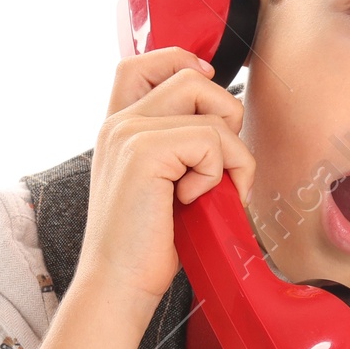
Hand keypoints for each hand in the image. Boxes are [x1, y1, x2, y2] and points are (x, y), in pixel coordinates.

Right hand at [77, 47, 256, 306]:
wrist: (119, 285)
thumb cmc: (147, 247)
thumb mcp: (166, 186)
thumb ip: (180, 148)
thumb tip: (226, 122)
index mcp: (119, 127)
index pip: (145, 64)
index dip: (184, 66)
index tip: (209, 104)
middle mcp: (119, 122)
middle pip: (192, 78)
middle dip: (226, 120)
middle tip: (219, 171)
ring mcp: (128, 132)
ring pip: (210, 110)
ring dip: (230, 156)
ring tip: (207, 194)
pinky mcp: (144, 150)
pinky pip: (211, 140)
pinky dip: (217, 175)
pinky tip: (192, 202)